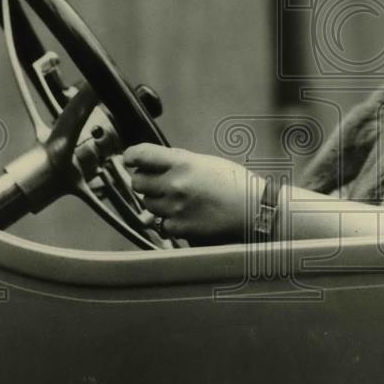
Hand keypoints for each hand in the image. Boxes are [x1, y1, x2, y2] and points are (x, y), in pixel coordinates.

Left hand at [122, 144, 259, 243]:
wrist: (253, 211)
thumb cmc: (234, 184)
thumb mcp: (206, 163)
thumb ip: (177, 163)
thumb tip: (151, 165)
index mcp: (183, 163)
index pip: (141, 155)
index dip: (131, 156)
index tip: (130, 159)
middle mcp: (175, 185)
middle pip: (137, 182)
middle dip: (145, 180)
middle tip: (159, 181)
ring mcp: (175, 208)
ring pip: (147, 203)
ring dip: (156, 200)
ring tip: (178, 199)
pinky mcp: (179, 228)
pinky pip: (161, 223)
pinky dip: (168, 220)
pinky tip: (186, 214)